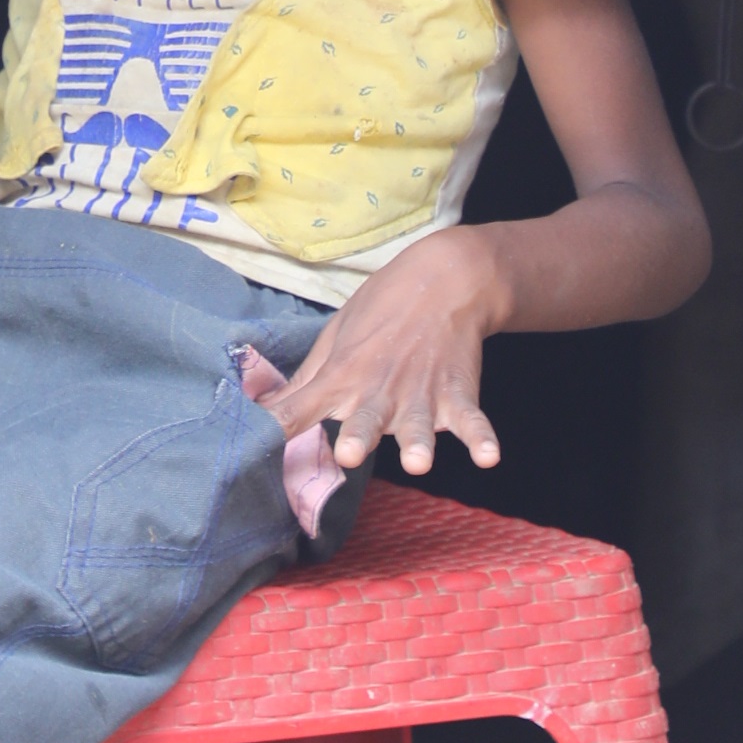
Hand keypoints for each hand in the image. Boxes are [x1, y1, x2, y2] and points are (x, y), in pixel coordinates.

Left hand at [263, 226, 506, 475]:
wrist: (444, 280)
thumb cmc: (381, 312)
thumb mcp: (334, 339)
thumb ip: (304, 383)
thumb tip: (262, 410)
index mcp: (341, 376)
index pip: (300, 407)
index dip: (276, 428)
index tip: (255, 450)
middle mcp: (378, 390)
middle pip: (365, 419)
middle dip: (359, 436)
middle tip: (350, 453)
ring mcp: (419, 394)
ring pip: (417, 425)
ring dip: (417, 442)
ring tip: (418, 461)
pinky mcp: (456, 394)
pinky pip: (471, 420)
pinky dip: (481, 437)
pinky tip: (488, 456)